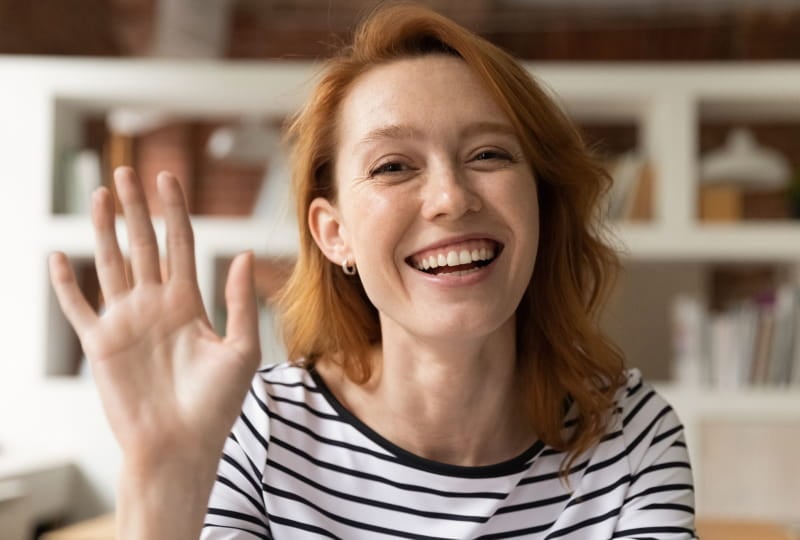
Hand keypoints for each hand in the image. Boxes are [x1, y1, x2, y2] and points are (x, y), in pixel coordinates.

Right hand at [49, 167, 260, 471]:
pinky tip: (60, 256)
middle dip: (135, 209)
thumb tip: (242, 253)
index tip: (169, 178)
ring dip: (104, 231)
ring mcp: (126, 322)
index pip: (180, 245)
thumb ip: (238, 302)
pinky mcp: (101, 345)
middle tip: (126, 172)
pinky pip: (78, 308)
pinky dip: (66, 284)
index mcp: (188, 303)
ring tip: (100, 196)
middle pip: (143, 245)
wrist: (182, 447)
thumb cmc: (216, 405)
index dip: (174, 211)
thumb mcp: (240, 350)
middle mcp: (155, 305)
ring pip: (112, 264)